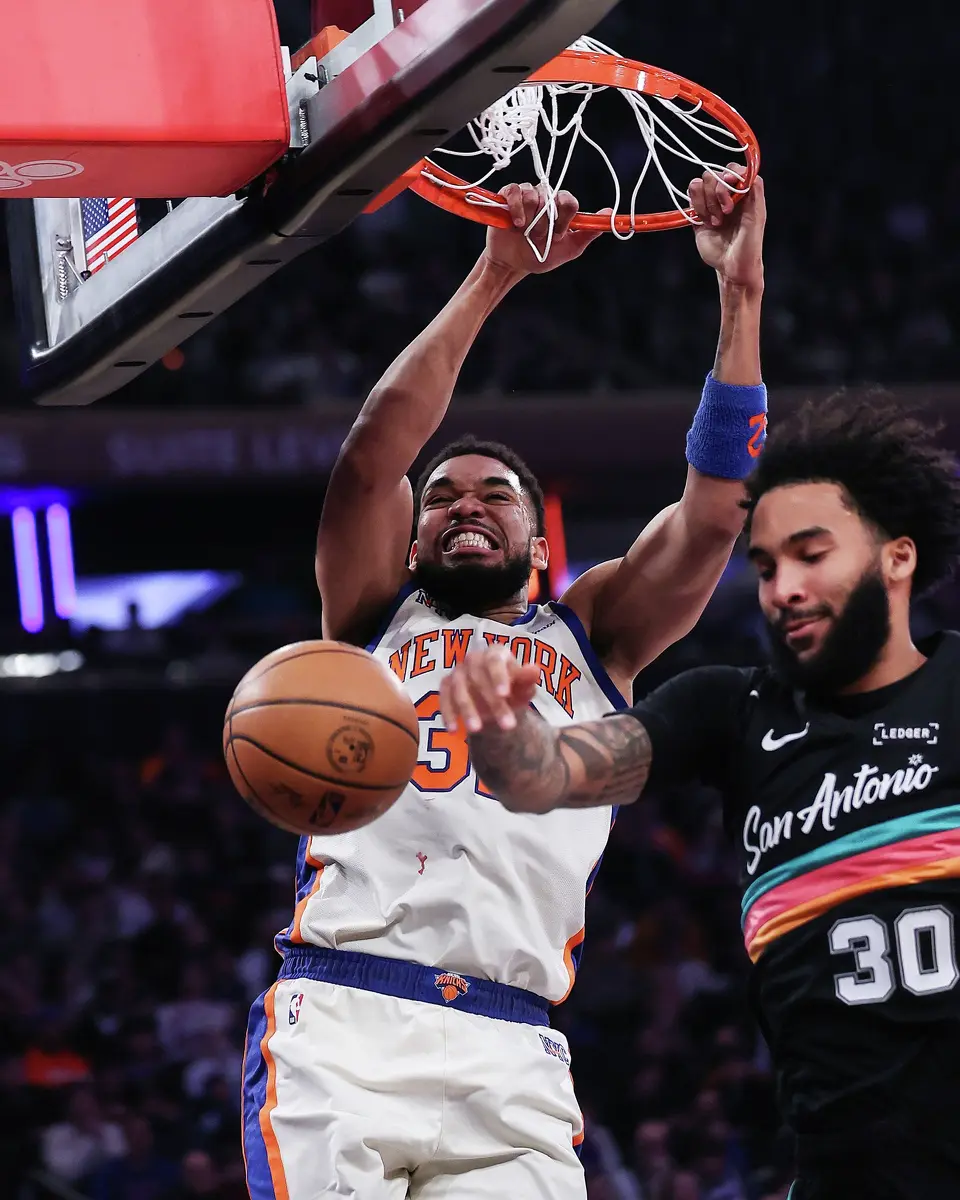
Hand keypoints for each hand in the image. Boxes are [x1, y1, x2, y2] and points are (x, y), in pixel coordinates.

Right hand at [439, 647, 538, 733]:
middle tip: (506, 725)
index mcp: (495, 653)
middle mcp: (474, 658)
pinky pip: (443, 697)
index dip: (498, 676)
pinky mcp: (446, 686)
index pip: (494, 661)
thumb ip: (527, 679)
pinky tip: (453, 729)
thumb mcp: (523, 688)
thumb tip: (534, 669)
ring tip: (476, 730)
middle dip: (492, 702)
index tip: (504, 694)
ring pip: (459, 688)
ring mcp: (458, 671)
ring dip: (467, 710)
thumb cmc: (513, 691)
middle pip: (478, 677)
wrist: (498, 705)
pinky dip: (448, 713)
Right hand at [483, 183, 605, 276]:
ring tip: (524, 232)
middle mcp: (546, 198)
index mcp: (561, 208)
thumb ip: (587, 233)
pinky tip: (516, 223)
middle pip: (551, 198)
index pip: (568, 201)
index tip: (558, 235)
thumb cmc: (539, 256)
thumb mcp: (568, 249)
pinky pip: (515, 191)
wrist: (512, 264)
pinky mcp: (508, 196)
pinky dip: (516, 207)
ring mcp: (527, 195)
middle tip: (538, 237)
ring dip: (530, 219)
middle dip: (545, 224)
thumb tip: (609, 213)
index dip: (564, 218)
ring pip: (533, 195)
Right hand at [689, 165, 764, 291]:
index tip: (730, 188)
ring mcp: (711, 204)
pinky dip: (696, 207)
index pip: (732, 169)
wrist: (732, 268)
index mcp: (744, 192)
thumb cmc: (749, 246)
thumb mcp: (757, 218)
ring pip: (699, 184)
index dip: (729, 175)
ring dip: (706, 202)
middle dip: (717, 193)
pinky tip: (706, 223)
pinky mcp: (698, 215)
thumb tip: (748, 173)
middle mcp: (727, 195)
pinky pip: (690, 199)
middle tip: (726, 212)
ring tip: (716, 221)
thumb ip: (754, 193)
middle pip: (713, 174)